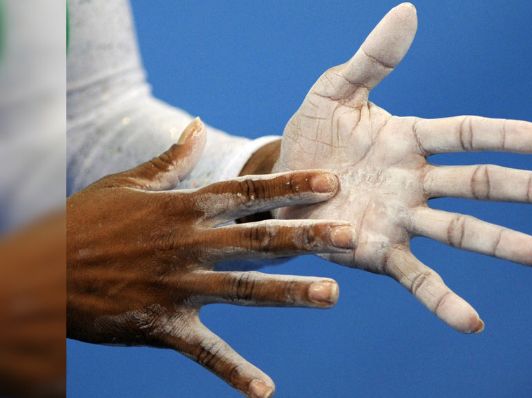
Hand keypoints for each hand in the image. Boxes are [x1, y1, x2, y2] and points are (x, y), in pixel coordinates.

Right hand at [67, 119, 355, 396]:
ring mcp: (177, 286)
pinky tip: (265, 391)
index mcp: (183, 208)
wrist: (38, 275)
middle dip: (306, 236)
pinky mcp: (162, 325)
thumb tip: (198, 125)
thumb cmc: (86, 223)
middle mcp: (188, 245)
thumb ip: (171, 160)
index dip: (291, 186)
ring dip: (289, 294)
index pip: (247, 192)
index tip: (332, 182)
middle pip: (257, 240)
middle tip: (351, 237)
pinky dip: (234, 372)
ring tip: (332, 295)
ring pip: (243, 290)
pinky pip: (204, 351)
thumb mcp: (129, 184)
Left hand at [275, 3, 531, 332]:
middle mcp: (414, 182)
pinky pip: (416, 277)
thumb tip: (409, 11)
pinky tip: (472, 322)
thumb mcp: (335, 92)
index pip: (465, 135)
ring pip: (457, 230)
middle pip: (476, 184)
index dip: (503, 136)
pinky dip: (443, 300)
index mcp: (408, 140)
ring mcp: (400, 220)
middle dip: (523, 189)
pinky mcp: (378, 253)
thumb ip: (373, 59)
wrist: (277, 186)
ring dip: (498, 242)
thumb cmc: (311, 136)